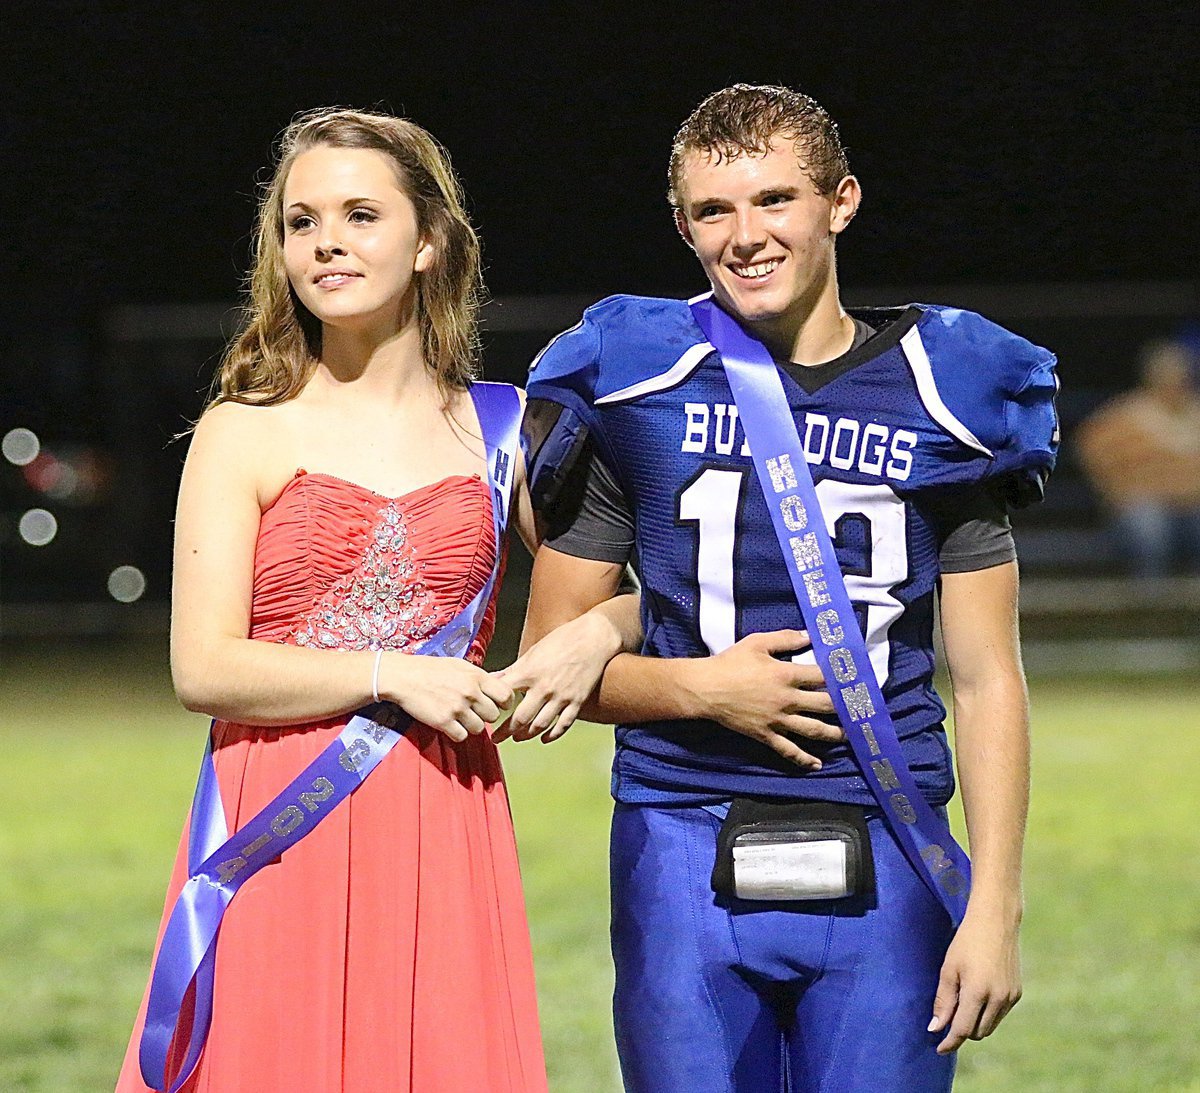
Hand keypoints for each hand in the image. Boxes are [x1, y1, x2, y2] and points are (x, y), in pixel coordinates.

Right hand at [381, 654, 512, 742]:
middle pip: (493, 715)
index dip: (504, 703)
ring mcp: (457, 707)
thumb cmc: (431, 669)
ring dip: (470, 726)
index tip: (496, 705)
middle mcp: (470, 692)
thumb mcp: (460, 665)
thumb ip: (481, 676)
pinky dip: (456, 733)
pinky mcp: (443, 721)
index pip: (506, 695)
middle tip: (473, 711)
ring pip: (479, 728)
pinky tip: (449, 724)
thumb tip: (502, 680)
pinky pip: (461, 736)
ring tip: (459, 717)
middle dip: (485, 715)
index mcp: (476, 676)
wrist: (403, 676)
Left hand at [490, 611, 623, 743]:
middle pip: (520, 718)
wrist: (593, 638)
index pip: (503, 696)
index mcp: (529, 673)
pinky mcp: (577, 701)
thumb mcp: (532, 652)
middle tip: (496, 737)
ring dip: (525, 735)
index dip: (491, 706)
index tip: (485, 713)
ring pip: (539, 725)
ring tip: (516, 738)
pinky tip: (543, 738)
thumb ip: (512, 669)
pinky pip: (563, 725)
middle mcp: (544, 687)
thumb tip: (491, 678)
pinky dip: (552, 735)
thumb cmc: (561, 640)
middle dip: (505, 731)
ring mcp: (562, 697)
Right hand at [687, 629, 842, 770]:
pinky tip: (817, 764)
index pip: (821, 677)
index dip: (839, 677)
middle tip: (857, 708)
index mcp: (786, 675)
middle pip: (824, 705)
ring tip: (846, 734)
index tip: (853, 678)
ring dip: (833, 733)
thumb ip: (785, 639)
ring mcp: (777, 720)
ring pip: (813, 730)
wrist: (705, 689)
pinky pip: (789, 750)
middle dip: (844, 707)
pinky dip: (804, 759)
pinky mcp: (766, 735)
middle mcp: (786, 700)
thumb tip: (808, 636)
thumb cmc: (730, 663)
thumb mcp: (757, 643)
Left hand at [928, 908, 1022, 1053]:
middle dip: (962, 1031)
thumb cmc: (966, 942)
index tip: (939, 1048)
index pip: (963, 1030)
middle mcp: (998, 998)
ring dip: (975, 1023)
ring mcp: (1010, 997)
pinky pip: (999, 1014)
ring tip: (962, 1003)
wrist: (996, 921)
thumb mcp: (948, 969)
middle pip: (977, 1032)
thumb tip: (936, 1028)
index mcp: (978, 992)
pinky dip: (987, 1013)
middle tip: (948, 1018)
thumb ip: (943, 1001)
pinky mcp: (1017, 993)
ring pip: (990, 1026)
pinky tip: (977, 995)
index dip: (950, 1041)